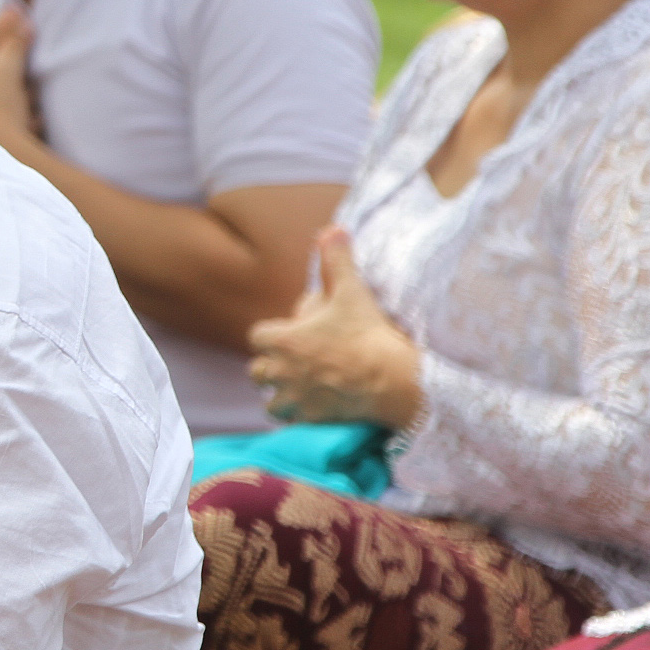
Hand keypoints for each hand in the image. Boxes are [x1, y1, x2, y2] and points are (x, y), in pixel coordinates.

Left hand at [246, 228, 422, 427]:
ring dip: (279, 395)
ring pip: (268, 400)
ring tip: (301, 388)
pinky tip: (312, 408)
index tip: (292, 336)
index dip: (273, 335)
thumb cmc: (368, 333)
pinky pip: (289, 421)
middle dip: (272, 366)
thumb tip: (332, 229)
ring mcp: (292, 398)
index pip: (256, 336)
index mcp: (282, 340)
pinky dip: (296, 416)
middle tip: (297, 363)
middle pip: (257, 370)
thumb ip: (336, 260)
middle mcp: (279, 371)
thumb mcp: (351, 292)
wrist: (393, 379)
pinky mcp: (308, 419)